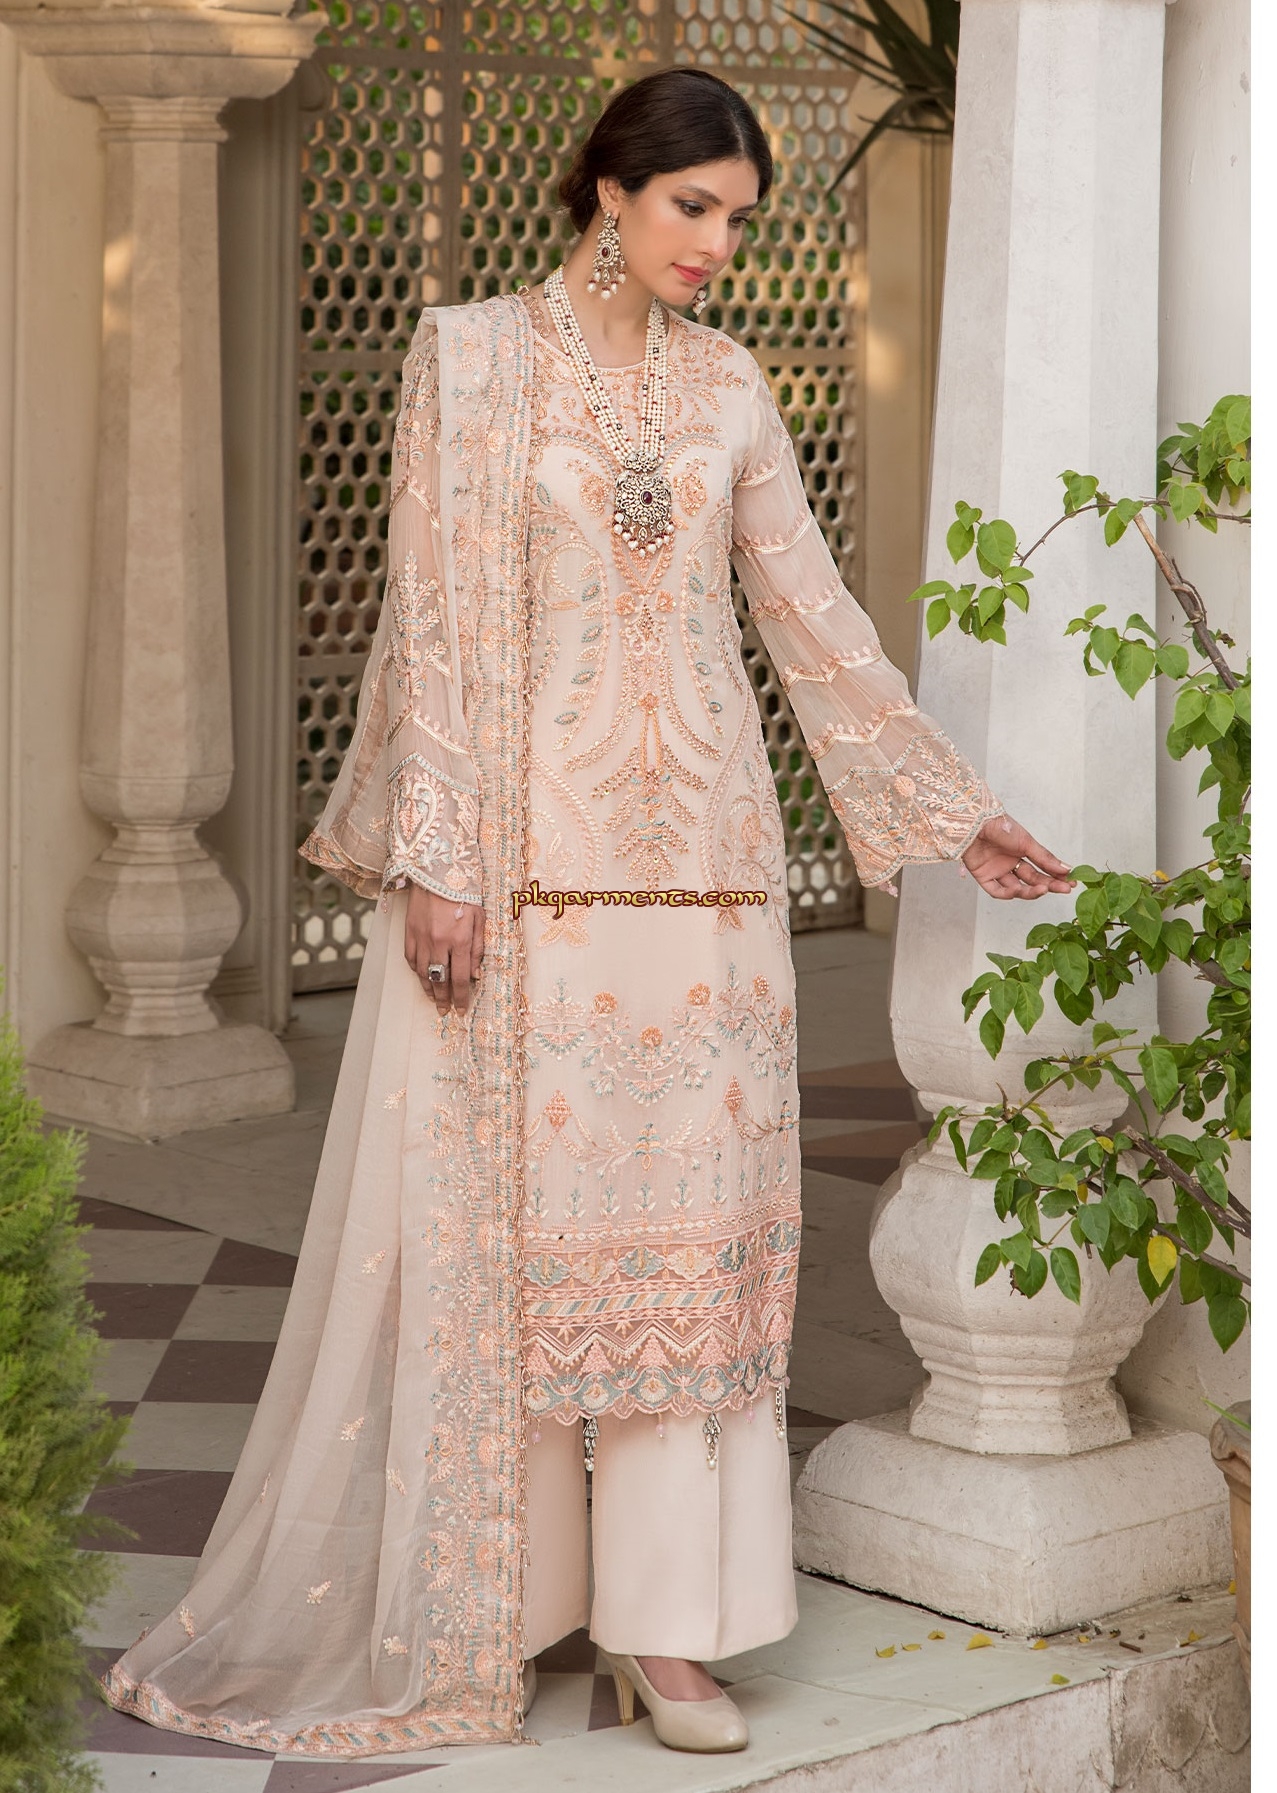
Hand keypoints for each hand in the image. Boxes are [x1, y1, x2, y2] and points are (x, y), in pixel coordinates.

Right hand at [403, 884, 485, 1011]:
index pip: (461, 979)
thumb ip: (478, 948)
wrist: (436, 871)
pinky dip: (416, 971)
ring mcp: (421, 938)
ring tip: (433, 999)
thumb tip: (476, 974)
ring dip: (428, 989)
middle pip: (440, 980)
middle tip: (445, 1011)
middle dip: (444, 999)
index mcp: (459, 941)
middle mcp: (438, 943)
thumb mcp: (480, 918)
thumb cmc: (464, 892)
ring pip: (423, 973)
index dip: (461, 997)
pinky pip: (411, 958)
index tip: (461, 1010)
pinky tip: (422, 976)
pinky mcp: (409, 931)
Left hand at [961, 815, 1075, 900]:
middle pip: (1031, 880)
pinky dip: (1007, 893)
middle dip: (1048, 885)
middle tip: (1063, 889)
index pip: (1041, 869)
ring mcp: (997, 871)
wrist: (976, 823)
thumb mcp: (1027, 842)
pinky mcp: (983, 877)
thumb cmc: (1001, 827)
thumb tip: (1066, 869)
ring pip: (1016, 888)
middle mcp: (1009, 863)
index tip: (1070, 882)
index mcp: (1021, 852)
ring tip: (1042, 889)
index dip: (1055, 877)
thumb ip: (1045, 858)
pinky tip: (1018, 890)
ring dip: (1029, 891)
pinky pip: (996, 890)